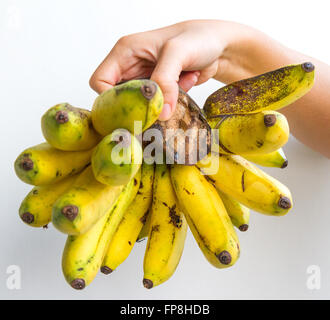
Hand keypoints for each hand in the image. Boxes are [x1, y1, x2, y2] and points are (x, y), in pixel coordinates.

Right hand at [89, 20, 231, 119]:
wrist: (218, 46)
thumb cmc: (196, 38)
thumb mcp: (177, 53)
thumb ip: (165, 81)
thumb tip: (160, 113)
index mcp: (125, 53)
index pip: (100, 82)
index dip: (110, 98)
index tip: (131, 108)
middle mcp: (131, 68)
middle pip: (118, 98)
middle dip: (138, 105)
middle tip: (159, 106)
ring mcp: (145, 82)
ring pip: (139, 106)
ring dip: (161, 102)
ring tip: (181, 82)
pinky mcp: (160, 93)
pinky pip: (158, 107)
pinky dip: (173, 101)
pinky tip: (187, 81)